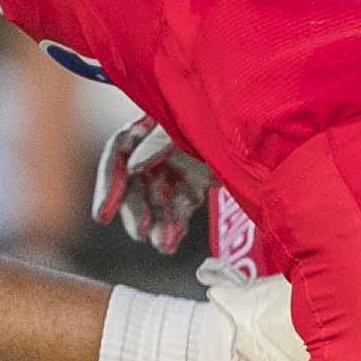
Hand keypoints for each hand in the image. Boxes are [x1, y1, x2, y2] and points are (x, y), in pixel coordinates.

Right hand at [89, 116, 213, 255]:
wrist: (258, 126)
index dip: (107, 186)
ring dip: (156, 225)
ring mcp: (175, 169)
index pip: (117, 155)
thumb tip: (133, 167)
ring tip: (163, 245)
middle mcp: (156, 150)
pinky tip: (173, 241)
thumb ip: (158, 142)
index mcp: (148, 127)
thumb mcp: (184, 123)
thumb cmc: (218, 114)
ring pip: (156, 202)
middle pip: (133, 184)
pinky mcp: (192, 185)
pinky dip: (174, 227)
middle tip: (140, 233)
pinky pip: (177, 210)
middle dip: (134, 211)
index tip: (102, 217)